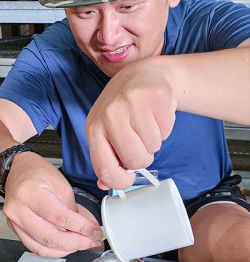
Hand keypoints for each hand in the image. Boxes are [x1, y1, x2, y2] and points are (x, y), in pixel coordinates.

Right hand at [2, 153, 102, 257]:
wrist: (17, 170)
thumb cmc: (37, 173)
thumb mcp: (61, 185)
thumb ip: (73, 210)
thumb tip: (87, 230)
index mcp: (30, 193)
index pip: (59, 217)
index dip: (81, 228)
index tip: (96, 232)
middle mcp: (18, 209)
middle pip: (49, 237)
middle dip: (75, 243)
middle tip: (90, 242)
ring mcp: (13, 221)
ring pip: (41, 247)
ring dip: (64, 250)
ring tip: (79, 244)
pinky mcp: (14, 229)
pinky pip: (34, 247)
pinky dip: (51, 250)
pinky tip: (64, 246)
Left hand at [85, 62, 176, 189]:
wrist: (143, 76)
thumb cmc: (122, 108)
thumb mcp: (106, 131)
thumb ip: (106, 158)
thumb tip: (105, 185)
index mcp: (94, 128)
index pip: (104, 167)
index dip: (120, 181)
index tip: (128, 180)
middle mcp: (110, 114)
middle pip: (136, 160)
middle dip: (143, 157)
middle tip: (140, 143)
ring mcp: (133, 103)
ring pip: (154, 147)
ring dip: (154, 141)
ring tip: (146, 123)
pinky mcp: (156, 96)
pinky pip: (167, 131)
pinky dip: (164, 128)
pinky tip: (155, 114)